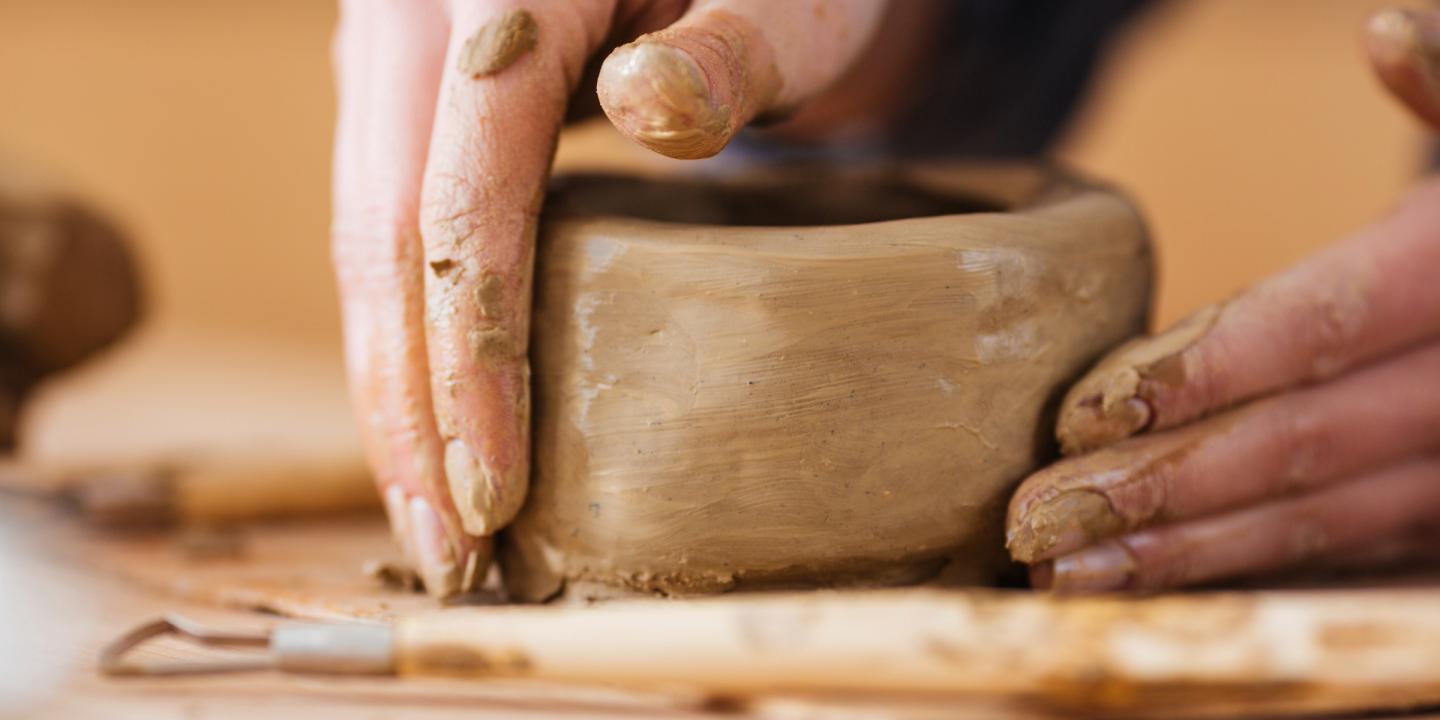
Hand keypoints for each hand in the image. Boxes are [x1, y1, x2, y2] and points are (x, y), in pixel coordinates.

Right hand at [330, 0, 889, 595]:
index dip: (470, 359)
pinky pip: (387, 230)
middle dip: (409, 412)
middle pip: (382, 240)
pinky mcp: (408, 100)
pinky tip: (431, 423)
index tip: (497, 494)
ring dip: (392, 392)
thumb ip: (728, 48)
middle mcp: (414, 23)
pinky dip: (408, 338)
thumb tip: (646, 104)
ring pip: (365, 245)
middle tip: (448, 553)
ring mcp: (396, 59)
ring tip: (433, 520)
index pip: (461, 198)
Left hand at [1005, 7, 1439, 591]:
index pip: (1317, 324)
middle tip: (1034, 517)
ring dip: (1185, 553)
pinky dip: (1244, 571)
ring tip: (1062, 571)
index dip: (1199, 374)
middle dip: (1159, 487)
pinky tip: (1152, 584)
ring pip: (1318, 520)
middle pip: (1298, 443)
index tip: (1081, 412)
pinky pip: (1342, 555)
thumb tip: (1386, 33)